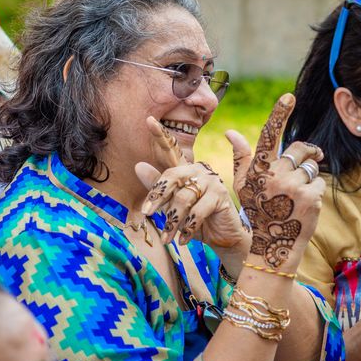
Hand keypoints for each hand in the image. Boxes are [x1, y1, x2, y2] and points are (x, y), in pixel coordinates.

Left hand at [136, 118, 249, 251]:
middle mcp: (198, 170)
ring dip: (172, 221)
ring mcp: (211, 181)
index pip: (170, 150)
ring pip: (183, 198)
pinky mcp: (220, 196)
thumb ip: (157, 188)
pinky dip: (187, 228)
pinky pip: (197, 212)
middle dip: (157, 196)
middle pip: (172, 176)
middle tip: (146, 213)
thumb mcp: (172, 207)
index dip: (160, 135)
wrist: (222, 238)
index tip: (148, 120)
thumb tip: (138, 166)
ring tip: (167, 238)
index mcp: (184, 170)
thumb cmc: (194, 221)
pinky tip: (183, 240)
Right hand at [224, 94, 325, 271]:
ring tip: (298, 194)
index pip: (269, 135)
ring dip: (309, 176)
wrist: (273, 246)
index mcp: (259, 169)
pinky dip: (315, 191)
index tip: (288, 96)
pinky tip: (304, 205)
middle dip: (308, 151)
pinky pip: (319, 182)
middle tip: (313, 154)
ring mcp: (294, 186)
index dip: (279, 114)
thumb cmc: (257, 212)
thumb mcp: (243, 186)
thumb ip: (241, 157)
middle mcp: (275, 174)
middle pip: (300, 149)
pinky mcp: (311, 197)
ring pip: (311, 167)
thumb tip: (231, 131)